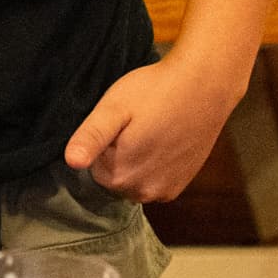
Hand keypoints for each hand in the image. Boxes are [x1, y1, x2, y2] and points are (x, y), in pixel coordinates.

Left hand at [65, 56, 243, 202]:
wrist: (206, 85)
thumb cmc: (157, 90)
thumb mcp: (115, 106)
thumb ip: (91, 136)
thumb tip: (72, 162)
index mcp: (119, 175)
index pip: (93, 166)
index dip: (106, 141)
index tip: (123, 121)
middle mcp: (142, 192)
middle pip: (113, 176)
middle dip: (120, 152)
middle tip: (138, 122)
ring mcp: (165, 191)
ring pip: (133, 179)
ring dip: (138, 159)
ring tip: (153, 128)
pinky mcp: (180, 185)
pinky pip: (154, 180)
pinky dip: (155, 164)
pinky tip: (166, 139)